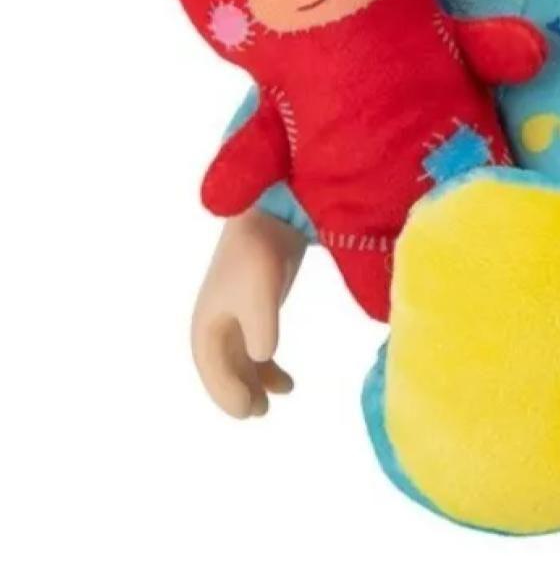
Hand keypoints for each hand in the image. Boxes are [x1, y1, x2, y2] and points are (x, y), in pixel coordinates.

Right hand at [191, 211, 305, 417]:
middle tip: (261, 412)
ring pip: (239, 361)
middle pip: (223, 369)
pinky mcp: (254, 306)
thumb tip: (261, 359)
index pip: (212, 369)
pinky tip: (286, 379)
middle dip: (239, 392)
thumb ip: (260, 330)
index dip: (227, 393)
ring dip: (254, 382)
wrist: (272, 215)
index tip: (248, 412)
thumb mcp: (259, 295)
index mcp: (206, 323)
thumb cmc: (258, 256)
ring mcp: (234, 315)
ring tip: (276, 399)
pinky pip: (255, 347)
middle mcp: (214, 323)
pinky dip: (267, 365)